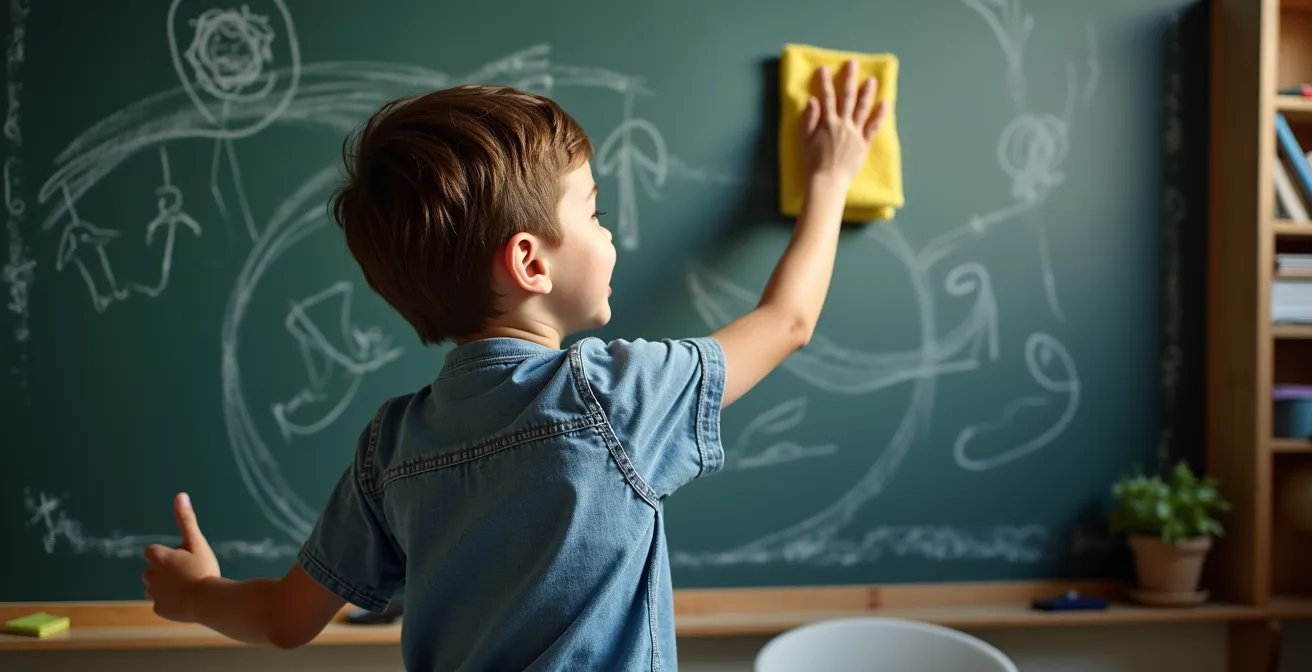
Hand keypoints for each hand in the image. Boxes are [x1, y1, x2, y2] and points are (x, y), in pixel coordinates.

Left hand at [142, 493, 220, 621]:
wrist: (210, 602)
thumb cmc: (204, 569)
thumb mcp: (197, 542)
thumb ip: (186, 520)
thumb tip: (180, 495)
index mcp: (158, 557)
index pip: (152, 551)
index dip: (168, 554)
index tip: (183, 559)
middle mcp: (149, 574)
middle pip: (154, 569)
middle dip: (167, 570)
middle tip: (190, 573)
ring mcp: (153, 593)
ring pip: (157, 586)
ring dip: (169, 586)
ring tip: (190, 588)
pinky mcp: (158, 609)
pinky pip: (163, 602)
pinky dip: (173, 601)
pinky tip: (188, 601)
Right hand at [800, 59, 886, 184]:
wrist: (827, 182)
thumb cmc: (812, 164)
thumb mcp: (803, 141)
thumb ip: (808, 120)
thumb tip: (812, 100)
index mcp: (827, 123)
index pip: (826, 97)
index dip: (825, 82)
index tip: (824, 68)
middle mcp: (843, 124)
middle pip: (847, 98)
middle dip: (849, 79)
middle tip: (853, 64)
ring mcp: (855, 133)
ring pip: (863, 108)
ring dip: (867, 92)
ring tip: (872, 79)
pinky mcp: (864, 143)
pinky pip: (873, 127)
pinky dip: (880, 114)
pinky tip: (885, 102)